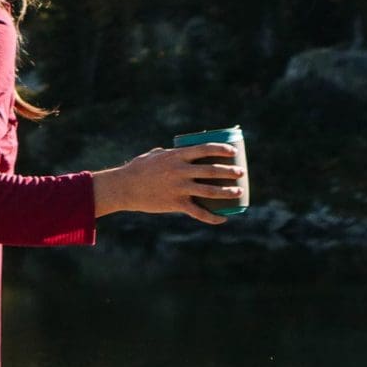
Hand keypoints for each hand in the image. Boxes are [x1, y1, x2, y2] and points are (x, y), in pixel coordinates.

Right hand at [92, 143, 243, 223]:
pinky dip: (213, 217)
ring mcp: (179, 188)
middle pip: (212, 170)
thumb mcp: (154, 155)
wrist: (124, 187)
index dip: (221, 150)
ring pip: (209, 191)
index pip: (205, 149)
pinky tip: (223, 218)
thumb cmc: (138, 169)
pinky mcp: (176, 204)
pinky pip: (198, 212)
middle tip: (241, 173)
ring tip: (238, 192)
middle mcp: (180, 171)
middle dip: (229, 172)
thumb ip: (169, 154)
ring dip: (227, 192)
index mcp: (176, 156)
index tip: (233, 152)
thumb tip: (179, 153)